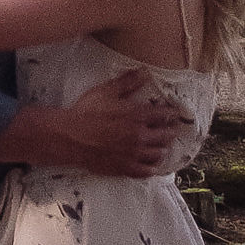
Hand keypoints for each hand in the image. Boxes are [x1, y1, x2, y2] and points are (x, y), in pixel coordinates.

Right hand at [50, 73, 177, 182]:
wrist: (70, 137)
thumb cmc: (87, 112)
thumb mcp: (106, 91)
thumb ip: (127, 82)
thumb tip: (144, 72)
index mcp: (138, 116)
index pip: (164, 115)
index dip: (171, 113)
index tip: (174, 113)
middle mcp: (140, 136)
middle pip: (165, 136)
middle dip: (171, 132)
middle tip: (172, 130)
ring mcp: (133, 154)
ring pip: (158, 154)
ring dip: (163, 150)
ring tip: (163, 147)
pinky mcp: (124, 168)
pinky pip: (145, 172)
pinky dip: (152, 169)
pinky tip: (152, 166)